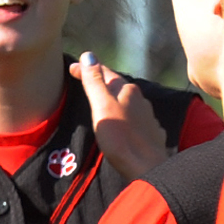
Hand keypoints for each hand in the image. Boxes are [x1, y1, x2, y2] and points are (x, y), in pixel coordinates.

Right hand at [70, 52, 172, 180]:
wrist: (146, 167)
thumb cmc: (120, 137)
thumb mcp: (102, 106)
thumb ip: (94, 82)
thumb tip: (88, 56)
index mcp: (127, 90)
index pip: (105, 72)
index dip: (87, 68)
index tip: (72, 68)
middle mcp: (140, 100)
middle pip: (118, 87)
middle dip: (103, 83)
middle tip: (87, 83)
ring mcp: (148, 117)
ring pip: (129, 103)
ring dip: (116, 101)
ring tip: (104, 104)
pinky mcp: (152, 133)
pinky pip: (137, 119)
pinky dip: (126, 116)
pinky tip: (124, 123)